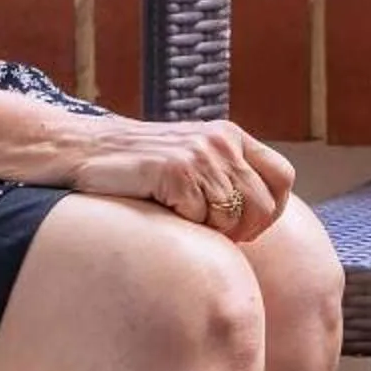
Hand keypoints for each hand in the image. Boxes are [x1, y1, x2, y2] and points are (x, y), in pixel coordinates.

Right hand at [62, 114, 297, 243]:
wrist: (87, 150)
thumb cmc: (143, 167)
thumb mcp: (195, 160)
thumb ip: (228, 177)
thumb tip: (265, 218)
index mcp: (232, 136)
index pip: (283, 177)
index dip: (273, 211)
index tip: (246, 229)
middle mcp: (221, 141)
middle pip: (263, 206)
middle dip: (242, 232)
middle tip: (212, 233)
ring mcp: (198, 154)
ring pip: (232, 217)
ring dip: (209, 229)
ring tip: (182, 216)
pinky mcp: (175, 170)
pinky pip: (198, 218)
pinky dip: (182, 224)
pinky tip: (162, 209)